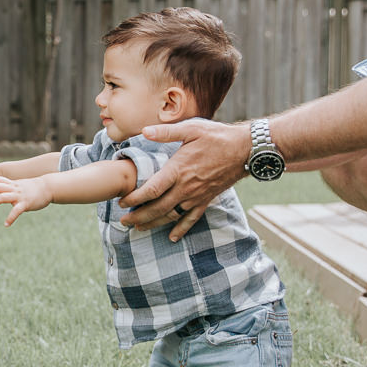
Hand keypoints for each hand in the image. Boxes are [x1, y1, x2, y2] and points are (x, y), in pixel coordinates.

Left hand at [0, 175, 50, 226]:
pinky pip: (16, 211)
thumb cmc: (35, 187)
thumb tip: (5, 191)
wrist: (48, 187)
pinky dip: (10, 218)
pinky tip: (6, 224)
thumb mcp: (21, 185)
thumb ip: (12, 188)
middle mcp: (14, 189)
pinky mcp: (25, 204)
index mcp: (13, 184)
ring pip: (3, 197)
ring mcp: (19, 196)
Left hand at [118, 118, 249, 239]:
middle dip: (138, 216)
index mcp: (178, 170)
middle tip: (123, 221)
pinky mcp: (206, 200)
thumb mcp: (191, 129)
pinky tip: (172, 237)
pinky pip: (192, 218)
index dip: (134, 198)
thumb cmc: (216, 136)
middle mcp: (186, 187)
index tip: (122, 202)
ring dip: (154, 224)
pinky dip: (181, 229)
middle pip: (157, 208)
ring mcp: (196, 196)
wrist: (244, 149)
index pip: (151, 190)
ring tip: (138, 228)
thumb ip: (166, 132)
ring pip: (172, 216)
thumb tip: (144, 130)